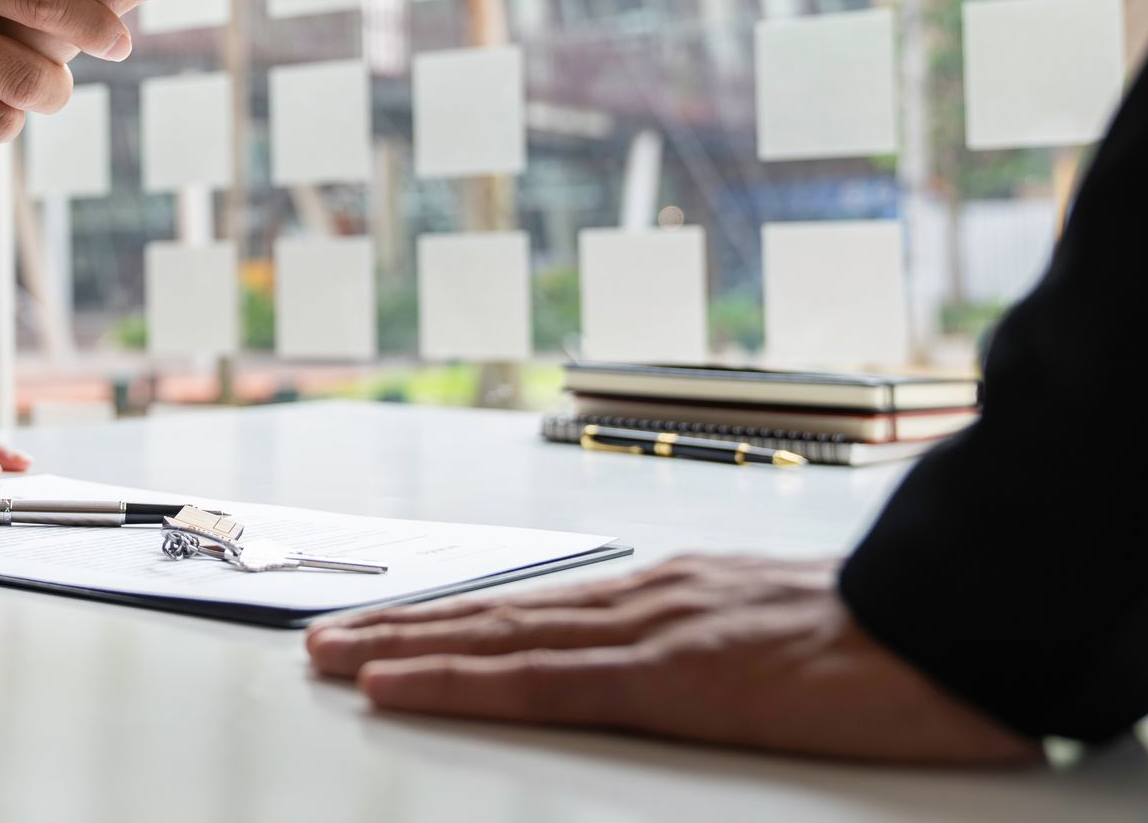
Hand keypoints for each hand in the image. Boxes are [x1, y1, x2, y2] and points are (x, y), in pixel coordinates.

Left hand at [305, 555, 1040, 765]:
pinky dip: (462, 679)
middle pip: (497, 615)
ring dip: (409, 649)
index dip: (451, 621)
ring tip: (337, 658)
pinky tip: (406, 683)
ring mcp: (651, 631)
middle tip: (322, 640)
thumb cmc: (874, 638)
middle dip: (404, 629)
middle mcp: (642, 599)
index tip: (385, 631)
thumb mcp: (765, 625)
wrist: (953, 626)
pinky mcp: (672, 675)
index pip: (532, 608)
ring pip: (500, 639)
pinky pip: (543, 680)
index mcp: (664, 593)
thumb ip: (697, 637)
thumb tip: (651, 656)